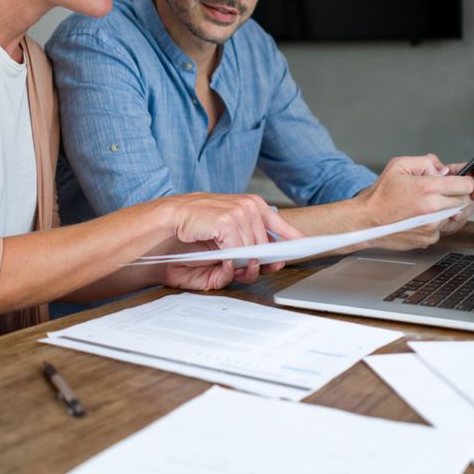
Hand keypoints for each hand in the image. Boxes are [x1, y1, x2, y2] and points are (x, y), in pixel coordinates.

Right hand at [160, 194, 304, 289]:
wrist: (166, 226)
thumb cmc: (194, 236)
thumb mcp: (226, 245)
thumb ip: (247, 252)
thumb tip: (265, 263)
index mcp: (253, 206)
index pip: (281, 225)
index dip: (293, 239)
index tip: (307, 248)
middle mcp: (249, 206)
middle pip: (267, 245)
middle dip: (257, 262)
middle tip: (241, 267)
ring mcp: (240, 211)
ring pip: (254, 249)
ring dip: (241, 262)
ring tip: (224, 260)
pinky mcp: (227, 219)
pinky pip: (238, 249)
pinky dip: (230, 259)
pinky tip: (220, 257)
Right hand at [356, 155, 473, 246]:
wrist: (366, 221)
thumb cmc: (380, 195)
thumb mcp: (399, 165)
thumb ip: (426, 161)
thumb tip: (444, 169)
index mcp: (428, 188)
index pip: (467, 185)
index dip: (465, 181)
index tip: (461, 181)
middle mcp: (433, 209)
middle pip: (465, 201)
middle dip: (457, 194)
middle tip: (443, 191)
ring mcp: (432, 226)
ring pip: (458, 216)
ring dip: (450, 209)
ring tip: (433, 204)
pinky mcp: (429, 238)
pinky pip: (445, 229)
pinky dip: (438, 223)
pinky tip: (423, 217)